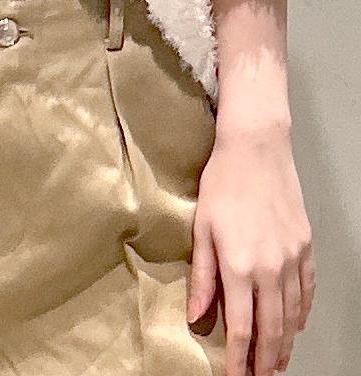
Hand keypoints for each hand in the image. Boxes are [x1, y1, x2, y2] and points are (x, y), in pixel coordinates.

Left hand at [187, 123, 314, 375]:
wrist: (256, 149)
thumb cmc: (222, 183)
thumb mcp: (201, 228)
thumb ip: (201, 276)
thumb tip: (196, 316)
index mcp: (239, 266)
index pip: (241, 329)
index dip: (238, 361)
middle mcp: (270, 269)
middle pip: (271, 330)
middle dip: (265, 361)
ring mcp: (292, 259)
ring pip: (292, 316)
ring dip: (284, 343)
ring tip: (275, 362)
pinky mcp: (305, 247)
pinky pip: (307, 291)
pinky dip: (301, 314)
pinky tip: (295, 325)